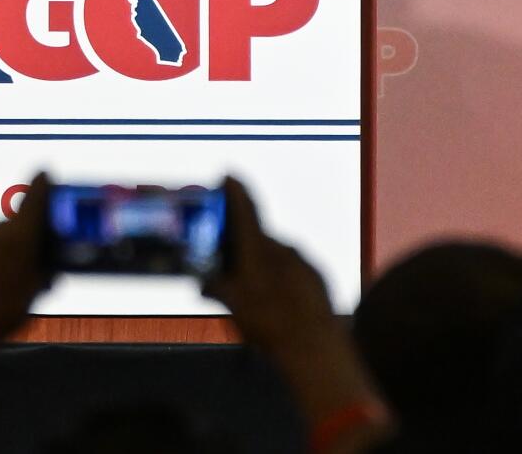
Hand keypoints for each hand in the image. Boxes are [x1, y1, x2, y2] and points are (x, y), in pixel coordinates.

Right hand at [204, 178, 343, 360]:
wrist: (314, 346)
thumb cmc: (270, 323)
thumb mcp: (232, 306)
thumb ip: (216, 288)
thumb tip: (203, 282)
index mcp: (257, 248)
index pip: (244, 207)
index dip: (234, 189)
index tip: (228, 175)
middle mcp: (282, 247)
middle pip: (258, 238)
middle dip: (244, 247)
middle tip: (232, 265)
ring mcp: (303, 261)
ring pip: (277, 257)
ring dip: (265, 268)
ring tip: (256, 296)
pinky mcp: (318, 278)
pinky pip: (295, 271)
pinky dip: (284, 280)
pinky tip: (279, 303)